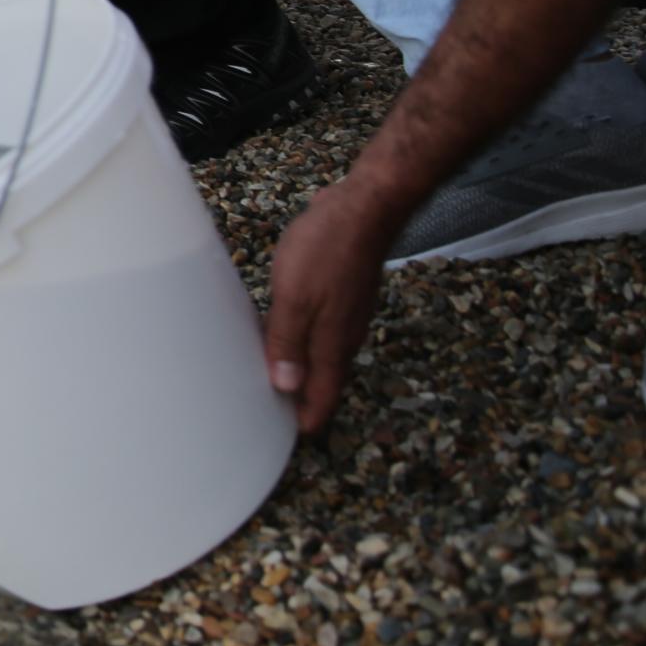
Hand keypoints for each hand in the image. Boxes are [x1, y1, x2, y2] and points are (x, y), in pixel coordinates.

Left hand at [264, 178, 398, 432]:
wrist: (366, 206)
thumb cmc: (327, 247)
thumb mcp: (295, 296)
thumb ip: (288, 341)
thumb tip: (286, 387)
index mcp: (334, 342)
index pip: (323, 394)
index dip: (307, 418)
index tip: (292, 439)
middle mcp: (345, 333)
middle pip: (325, 378)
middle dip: (304, 399)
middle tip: (278, 416)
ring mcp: (347, 312)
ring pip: (324, 353)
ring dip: (303, 369)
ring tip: (279, 381)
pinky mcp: (342, 292)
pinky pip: (322, 327)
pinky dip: (304, 340)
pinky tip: (287, 333)